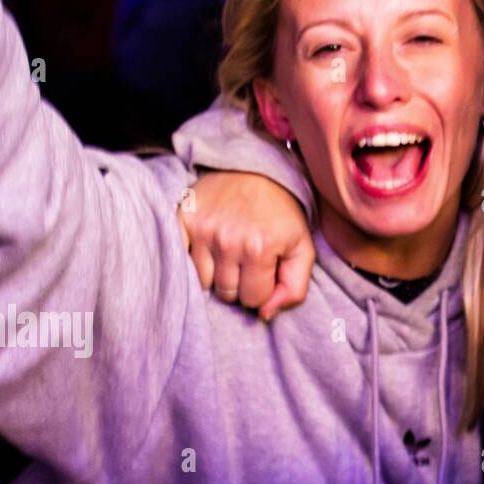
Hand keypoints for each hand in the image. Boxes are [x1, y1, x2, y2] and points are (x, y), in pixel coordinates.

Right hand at [178, 172, 314, 321]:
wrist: (256, 168)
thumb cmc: (281, 213)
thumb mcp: (302, 247)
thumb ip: (294, 287)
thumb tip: (265, 314)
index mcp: (260, 249)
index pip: (253, 299)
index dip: (261, 287)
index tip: (264, 268)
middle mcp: (228, 241)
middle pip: (227, 293)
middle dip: (239, 282)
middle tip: (246, 258)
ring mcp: (202, 230)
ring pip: (203, 282)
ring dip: (216, 272)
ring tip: (228, 249)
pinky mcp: (182, 220)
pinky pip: (181, 261)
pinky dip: (193, 259)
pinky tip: (207, 245)